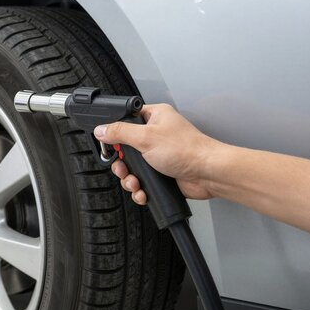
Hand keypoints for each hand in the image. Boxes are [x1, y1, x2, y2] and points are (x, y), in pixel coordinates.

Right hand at [94, 104, 220, 204]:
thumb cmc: (187, 149)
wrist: (208, 173)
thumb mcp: (146, 137)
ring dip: (130, 179)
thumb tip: (101, 129)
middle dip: (122, 164)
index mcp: (154, 117)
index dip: (116, 133)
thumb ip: (120, 132)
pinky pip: (143, 181)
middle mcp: (156, 135)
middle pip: (126, 149)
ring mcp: (159, 155)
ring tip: (134, 183)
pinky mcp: (162, 173)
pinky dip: (140, 189)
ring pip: (133, 168)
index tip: (112, 145)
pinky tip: (142, 192)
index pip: (126, 120)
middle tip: (123, 169)